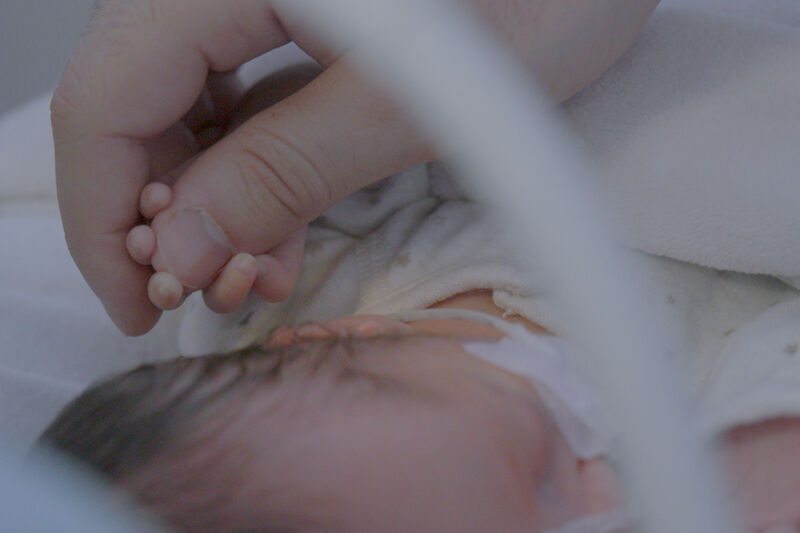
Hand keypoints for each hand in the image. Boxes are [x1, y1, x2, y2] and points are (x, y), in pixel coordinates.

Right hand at [53, 0, 658, 334]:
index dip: (104, 214)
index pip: (108, 98)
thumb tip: (180, 246)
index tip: (136, 300)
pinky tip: (276, 227)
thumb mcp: (411, 99)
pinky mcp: (302, 19)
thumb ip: (284, 171)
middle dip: (159, 215)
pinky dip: (251, 170)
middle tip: (202, 293)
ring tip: (252, 271)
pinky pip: (244, 98)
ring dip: (209, 202)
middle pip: (136, 102)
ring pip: (188, 107)